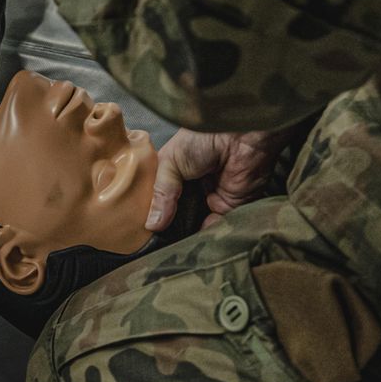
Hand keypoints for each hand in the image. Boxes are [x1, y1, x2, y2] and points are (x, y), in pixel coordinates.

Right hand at [144, 126, 297, 232]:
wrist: (240, 134)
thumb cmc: (202, 138)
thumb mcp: (170, 161)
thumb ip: (161, 194)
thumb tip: (152, 225)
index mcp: (176, 173)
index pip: (160, 198)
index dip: (151, 213)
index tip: (139, 231)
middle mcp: (193, 187)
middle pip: (177, 214)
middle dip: (168, 228)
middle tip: (154, 244)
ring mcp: (212, 198)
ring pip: (195, 224)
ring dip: (186, 234)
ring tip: (170, 247)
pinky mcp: (232, 207)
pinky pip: (216, 226)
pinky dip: (206, 234)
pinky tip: (191, 240)